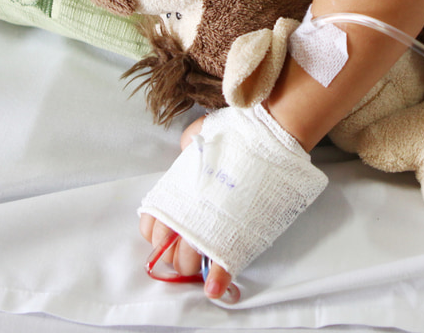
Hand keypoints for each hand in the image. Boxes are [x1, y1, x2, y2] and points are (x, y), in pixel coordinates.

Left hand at [138, 105, 326, 300]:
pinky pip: (222, 268)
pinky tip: (214, 289)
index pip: (152, 224)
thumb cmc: (237, 133)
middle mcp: (187, 213)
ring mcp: (210, 228)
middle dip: (174, 254)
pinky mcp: (238, 239)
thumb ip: (189, 151)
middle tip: (187, 251)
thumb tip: (189, 151)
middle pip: (168, 250)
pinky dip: (218, 281)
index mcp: (176, 190)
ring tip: (201, 267)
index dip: (159, 233)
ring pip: (190, 262)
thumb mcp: (199, 136)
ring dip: (193, 268)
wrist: (271, 139)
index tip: (168, 234)